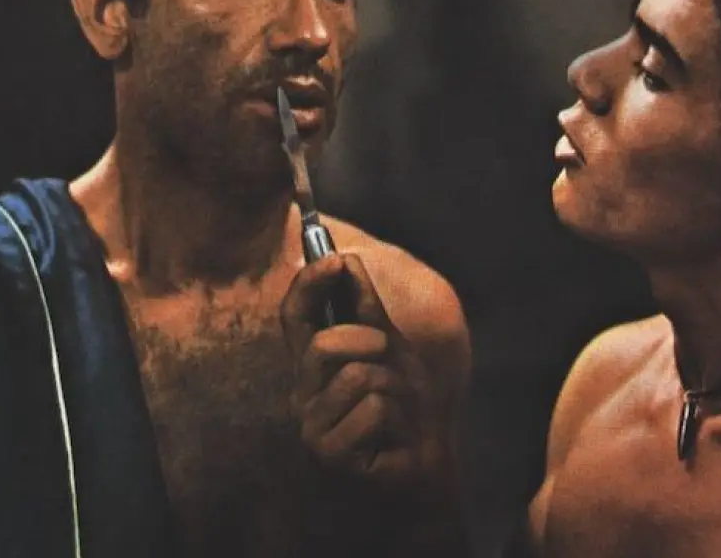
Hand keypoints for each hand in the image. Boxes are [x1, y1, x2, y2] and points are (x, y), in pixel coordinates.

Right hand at [280, 253, 436, 492]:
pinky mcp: (328, 453)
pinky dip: (396, 419)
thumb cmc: (404, 407)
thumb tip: (345, 258)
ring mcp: (312, 426)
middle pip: (324, 344)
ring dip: (393, 388)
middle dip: (372, 343)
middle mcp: (304, 393)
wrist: (426, 462)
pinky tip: (393, 438)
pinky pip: (372, 410)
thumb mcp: (390, 348)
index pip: (294, 317)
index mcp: (314, 365)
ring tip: (396, 411)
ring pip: (357, 376)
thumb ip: (366, 308)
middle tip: (391, 364)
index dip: (308, 285)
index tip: (333, 260)